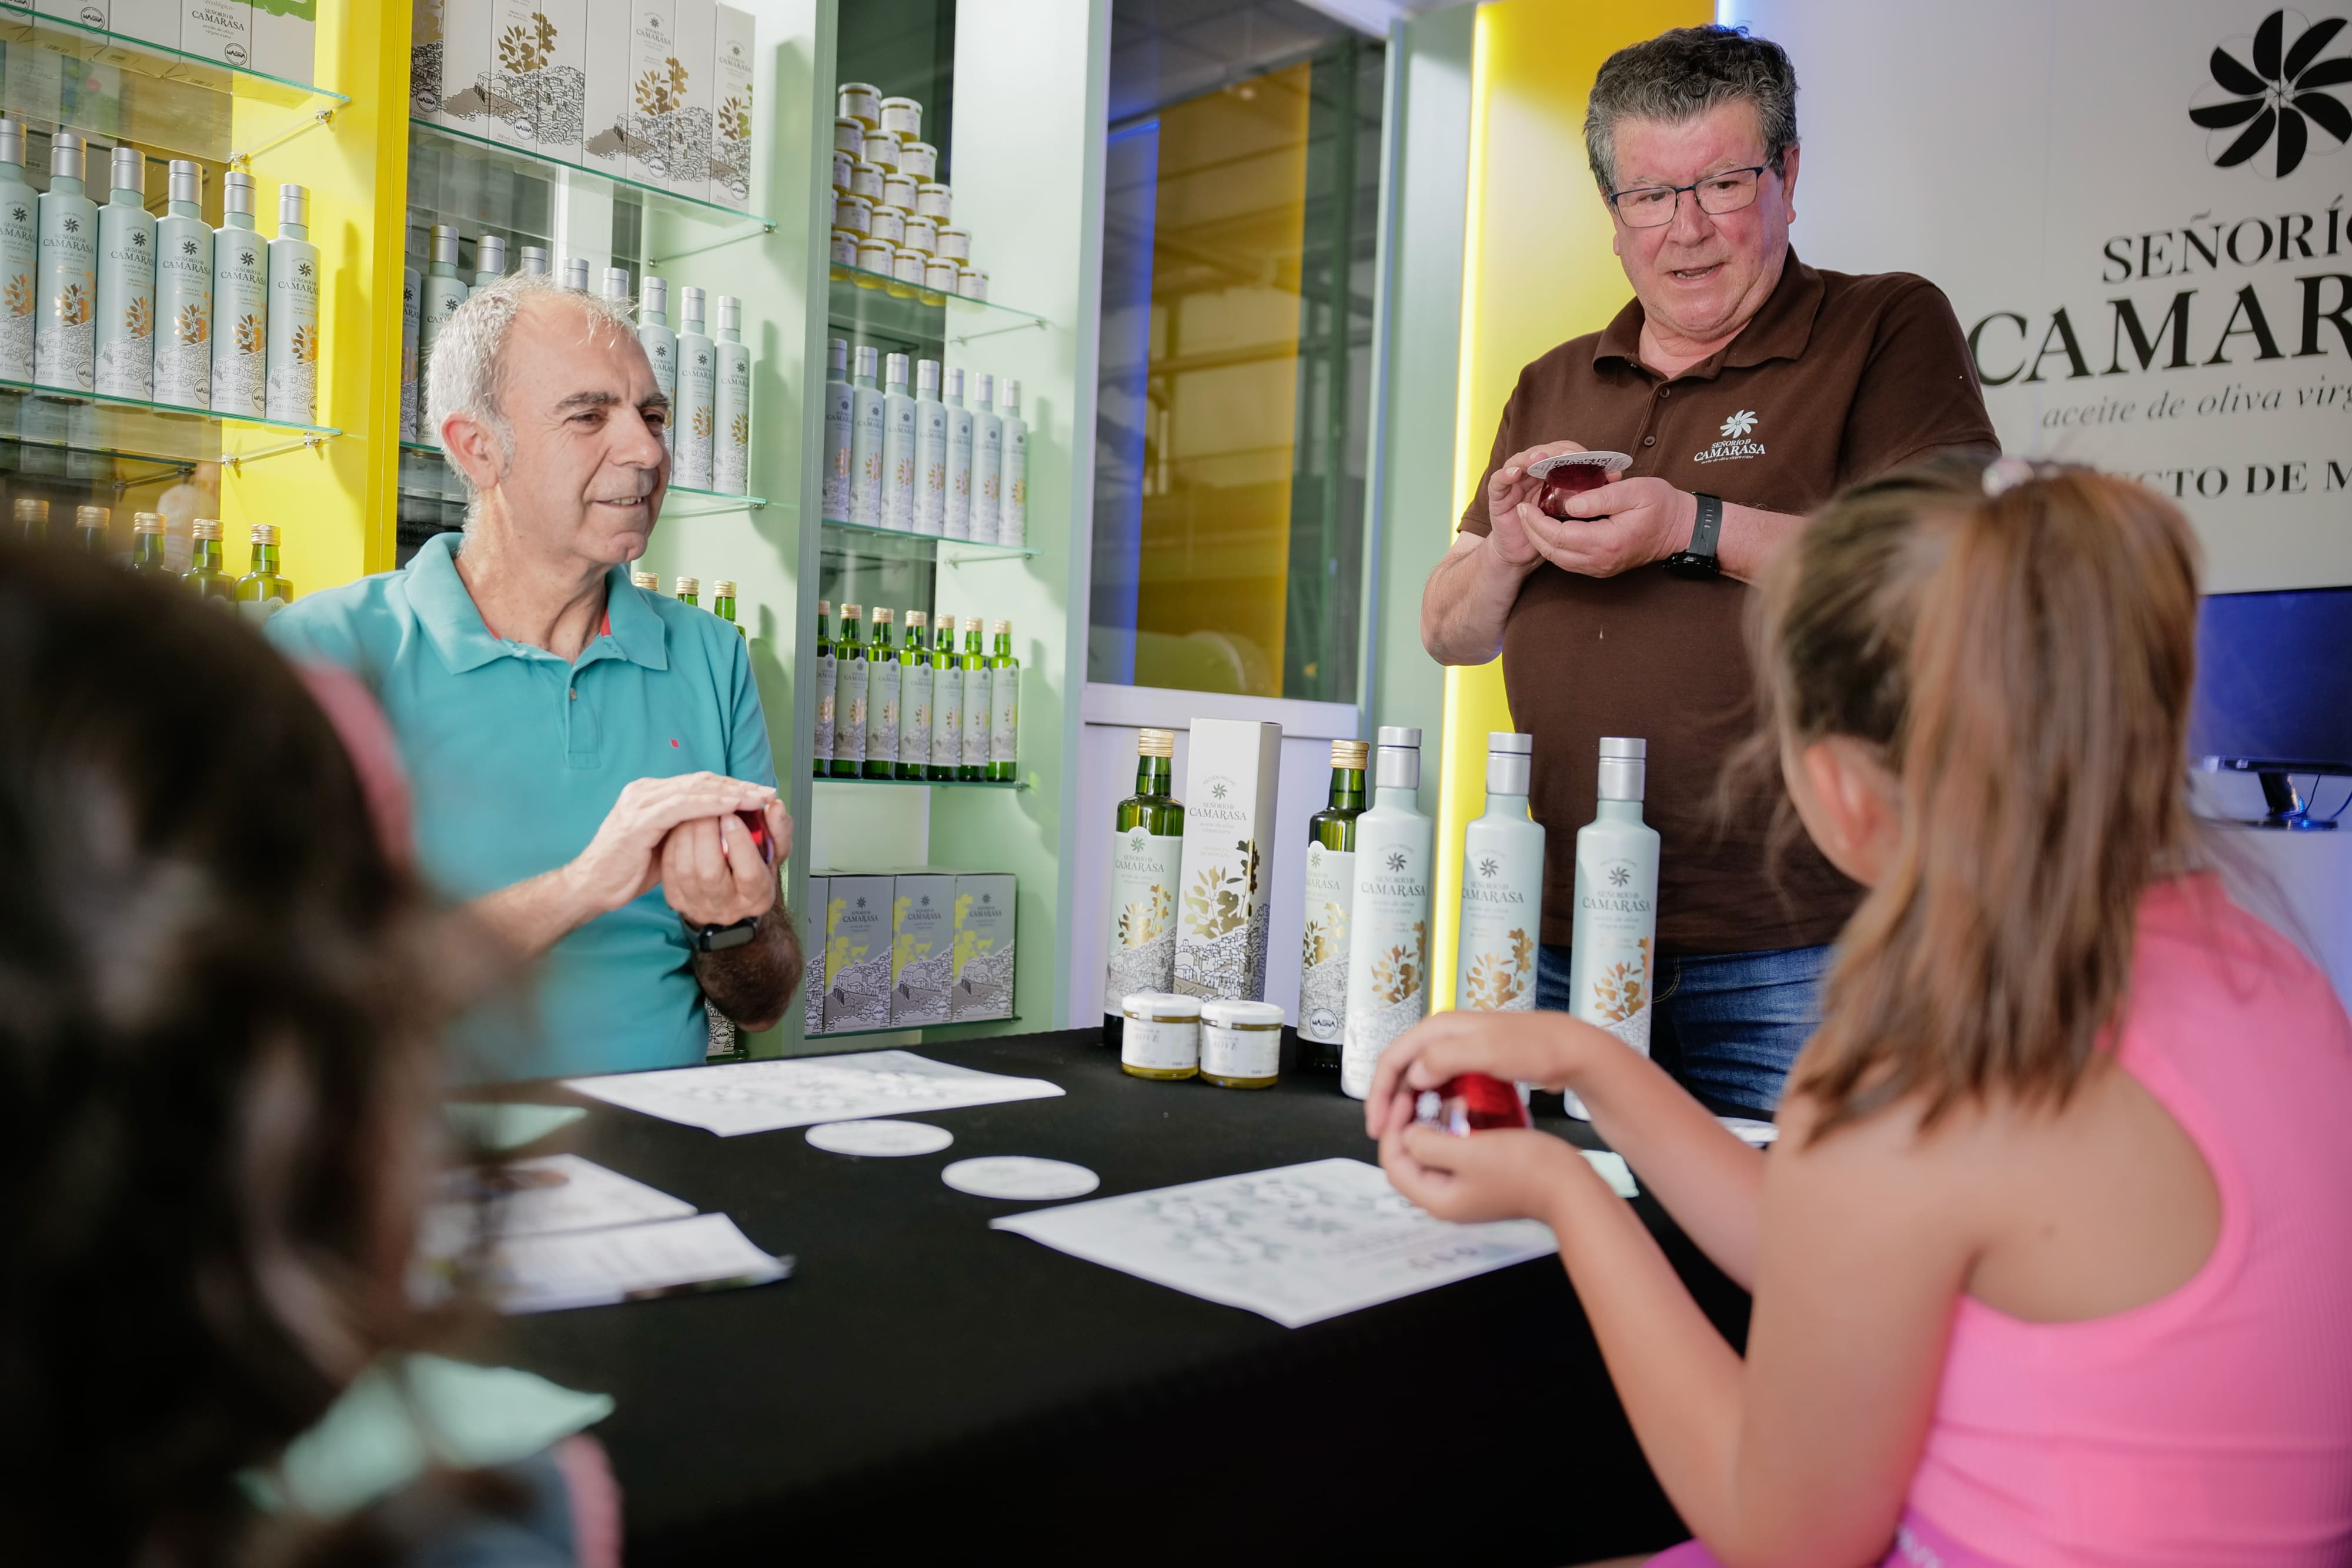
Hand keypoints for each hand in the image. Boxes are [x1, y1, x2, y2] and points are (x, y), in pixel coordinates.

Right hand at [566, 772, 778, 917]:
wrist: (592, 886)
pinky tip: (732, 807)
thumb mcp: (662, 844)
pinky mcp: (639, 820)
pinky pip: (682, 806)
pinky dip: (710, 805)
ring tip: (757, 799)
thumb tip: (717, 826)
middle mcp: (644, 791)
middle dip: (737, 786)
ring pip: (695, 789)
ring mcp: (640, 803)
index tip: (757, 794)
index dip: (730, 786)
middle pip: (700, 781)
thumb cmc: (627, 868)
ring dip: (730, 793)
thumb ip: (684, 828)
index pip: (698, 782)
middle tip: (765, 791)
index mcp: (649, 793)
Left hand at [661, 798, 787, 926]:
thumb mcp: (774, 849)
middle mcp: (727, 907)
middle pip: (710, 873)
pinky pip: (669, 868)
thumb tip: (774, 806)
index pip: (749, 874)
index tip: (732, 815)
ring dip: (686, 834)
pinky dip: (673, 842)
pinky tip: (680, 825)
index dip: (739, 842)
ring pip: (685, 869)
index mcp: (757, 896)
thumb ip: (778, 828)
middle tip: (707, 806)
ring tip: (693, 811)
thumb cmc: (754, 866)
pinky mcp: (677, 899)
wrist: (730, 892)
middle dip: (706, 833)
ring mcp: (698, 905)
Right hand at [1362, 1008, 1613, 1140]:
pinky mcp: (1474, 1066)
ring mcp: (1460, 1051)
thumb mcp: (1487, 1051)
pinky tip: (1437, 1127)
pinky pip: (1442, 1088)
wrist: (1573, 1050)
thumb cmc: (1534, 1048)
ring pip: (1421, 1080)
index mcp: (1440, 1028)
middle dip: (1391, 1103)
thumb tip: (1413, 1075)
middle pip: (1403, 1069)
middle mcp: (1445, 1037)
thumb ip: (1445, 1058)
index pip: (1392, 1058)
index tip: (1378, 1127)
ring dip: (1411, 1107)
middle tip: (1388, 1138)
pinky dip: (1433, 1107)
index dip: (1379, 1093)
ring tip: (1408, 1137)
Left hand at [1378, 1120, 1589, 1224]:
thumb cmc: (1525, 1170)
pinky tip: (1461, 1111)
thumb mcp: (1468, 1152)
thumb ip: (1429, 1145)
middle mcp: (1447, 1199)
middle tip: (1416, 1098)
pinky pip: (1454, 1153)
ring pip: (1431, 1154)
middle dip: (1409, 1127)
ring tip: (1437, 1101)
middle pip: (1410, 1160)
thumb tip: (1408, 1135)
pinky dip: (1451, 1132)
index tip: (1403, 1102)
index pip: (1394, 1165)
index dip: (1392, 1131)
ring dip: (1430, 1127)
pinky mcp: (1482, 1179)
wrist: (1569, 1184)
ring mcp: (1465, 1190)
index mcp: (1437, 1199)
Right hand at [1483, 440, 1587, 567]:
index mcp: (1551, 473)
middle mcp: (1532, 474)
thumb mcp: (1576, 510)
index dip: (1573, 452)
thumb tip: (1615, 475)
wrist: (1524, 553)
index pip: (1561, 452)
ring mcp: (1514, 483)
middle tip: (1568, 455)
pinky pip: (1498, 481)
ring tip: (1540, 459)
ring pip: (1520, 461)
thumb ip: (1592, 492)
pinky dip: (1506, 474)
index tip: (1588, 458)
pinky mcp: (1498, 495)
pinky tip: (1516, 473)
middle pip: (1541, 453)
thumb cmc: (1551, 531)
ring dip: (1530, 458)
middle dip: (1554, 452)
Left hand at [1522, 476, 1696, 577]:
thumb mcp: (1635, 491)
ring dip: (1540, 540)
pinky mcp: (1601, 567)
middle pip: (1553, 552)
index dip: (1536, 522)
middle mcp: (1600, 561)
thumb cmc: (1661, 505)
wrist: (1681, 529)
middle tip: (1520, 511)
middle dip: (1532, 532)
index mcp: (1606, 542)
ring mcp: (1600, 568)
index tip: (1525, 505)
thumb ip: (1600, 497)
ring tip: (1529, 518)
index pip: (1559, 536)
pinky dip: (1554, 546)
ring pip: (1558, 560)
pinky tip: (1548, 528)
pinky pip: (1569, 561)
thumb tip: (1568, 504)